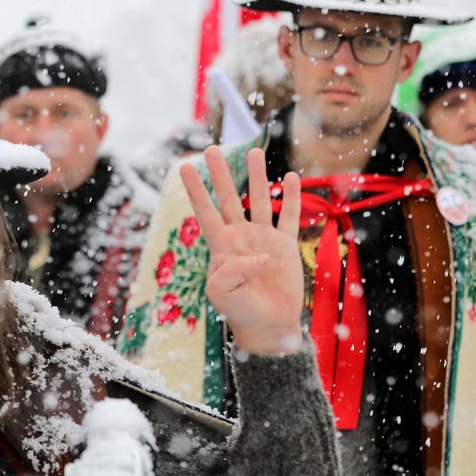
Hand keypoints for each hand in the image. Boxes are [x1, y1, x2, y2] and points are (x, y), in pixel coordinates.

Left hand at [179, 146, 303, 355]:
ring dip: (257, 176)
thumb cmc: (240, 310)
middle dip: (221, 174)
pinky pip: (289, 216)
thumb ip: (231, 271)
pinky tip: (291, 177)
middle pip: (229, 197)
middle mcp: (240, 236)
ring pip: (260, 200)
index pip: (205, 211)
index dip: (196, 189)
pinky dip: (292, 197)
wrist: (269, 325)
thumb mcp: (221, 293)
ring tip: (254, 152)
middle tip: (212, 149)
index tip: (184, 166)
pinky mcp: (285, 245)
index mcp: (220, 246)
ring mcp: (263, 238)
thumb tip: (258, 255)